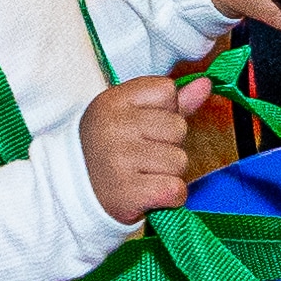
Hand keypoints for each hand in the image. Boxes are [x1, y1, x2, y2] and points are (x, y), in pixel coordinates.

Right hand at [81, 74, 211, 224]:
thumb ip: (171, 102)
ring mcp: (119, 159)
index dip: (164, 111)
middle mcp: (113, 126)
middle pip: (178, 127)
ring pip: (180, 160)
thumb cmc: (110, 149)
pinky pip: (176, 189)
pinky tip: (149, 193)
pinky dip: (169, 196)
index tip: (142, 128)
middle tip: (141, 157)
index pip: (167, 90)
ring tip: (142, 175)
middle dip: (169, 145)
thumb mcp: (130, 117)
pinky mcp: (127, 192)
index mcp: (112, 101)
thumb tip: (206, 83)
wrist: (74, 193)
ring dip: (169, 173)